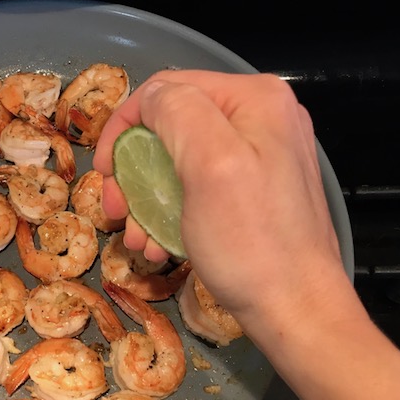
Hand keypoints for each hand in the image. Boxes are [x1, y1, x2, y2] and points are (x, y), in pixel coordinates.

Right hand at [93, 70, 346, 328]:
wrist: (295, 309)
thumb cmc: (252, 243)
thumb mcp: (210, 165)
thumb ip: (177, 112)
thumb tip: (149, 99)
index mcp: (253, 99)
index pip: (166, 89)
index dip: (124, 126)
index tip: (104, 172)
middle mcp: (259, 119)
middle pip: (169, 127)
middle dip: (133, 170)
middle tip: (116, 211)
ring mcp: (258, 157)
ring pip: (176, 161)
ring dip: (145, 198)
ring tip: (137, 237)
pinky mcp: (252, 191)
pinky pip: (195, 188)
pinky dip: (168, 213)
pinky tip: (159, 243)